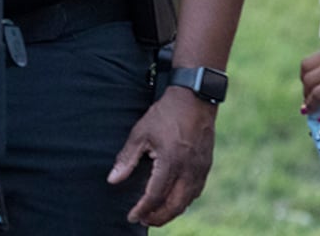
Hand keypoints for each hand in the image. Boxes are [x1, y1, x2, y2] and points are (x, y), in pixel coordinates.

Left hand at [107, 87, 216, 226]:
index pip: (155, 196)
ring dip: (171, 212)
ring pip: (187, 201)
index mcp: (171, 162)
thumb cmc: (165, 114)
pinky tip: (173, 200)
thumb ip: (127, 158)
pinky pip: (196, 191)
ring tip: (155, 214)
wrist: (195, 98)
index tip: (131, 217)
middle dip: (158, 218)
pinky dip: (184, 201)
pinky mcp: (206, 165)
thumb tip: (112, 180)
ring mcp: (200, 169)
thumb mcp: (140, 133)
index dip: (142, 209)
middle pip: (174, 206)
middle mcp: (188, 170)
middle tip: (143, 220)